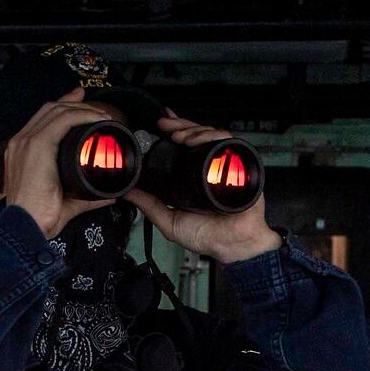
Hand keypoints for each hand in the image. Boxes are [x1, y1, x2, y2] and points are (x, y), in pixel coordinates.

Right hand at [2, 86, 121, 239]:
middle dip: (71, 101)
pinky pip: (63, 119)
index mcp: (20, 153)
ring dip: (81, 108)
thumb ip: (85, 197)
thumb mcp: (65, 203)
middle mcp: (19, 143)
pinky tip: (95, 118)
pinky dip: (82, 115)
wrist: (25, 227)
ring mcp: (26, 142)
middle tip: (90, 101)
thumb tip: (106, 197)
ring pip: (56, 110)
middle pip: (48, 110)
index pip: (41, 121)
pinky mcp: (37, 144)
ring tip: (100, 114)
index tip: (78, 103)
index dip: (61, 108)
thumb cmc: (37, 219)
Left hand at [123, 110, 282, 263]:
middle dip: (179, 125)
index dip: (174, 131)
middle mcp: (211, 166)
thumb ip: (150, 206)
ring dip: (193, 130)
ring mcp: (226, 164)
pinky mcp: (240, 164)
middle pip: (198, 134)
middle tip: (164, 126)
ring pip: (211, 134)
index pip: (186, 146)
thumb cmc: (208, 235)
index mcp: (195, 174)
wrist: (232, 245)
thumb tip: (128, 193)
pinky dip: (211, 137)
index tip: (159, 126)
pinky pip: (228, 142)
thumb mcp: (170, 221)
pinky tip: (196, 141)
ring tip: (178, 136)